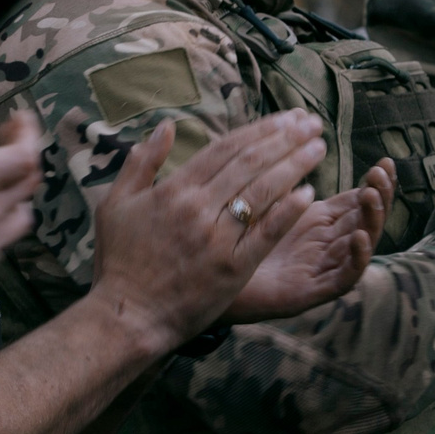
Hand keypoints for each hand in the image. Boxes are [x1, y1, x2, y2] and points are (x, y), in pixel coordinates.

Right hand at [87, 111, 329, 353]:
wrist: (127, 316)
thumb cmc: (119, 261)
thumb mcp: (115, 204)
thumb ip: (141, 163)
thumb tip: (165, 126)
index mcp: (174, 190)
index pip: (225, 148)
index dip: (260, 129)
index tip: (286, 118)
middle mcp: (198, 208)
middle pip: (250, 164)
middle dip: (286, 140)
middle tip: (312, 125)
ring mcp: (217, 239)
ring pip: (263, 192)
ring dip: (295, 166)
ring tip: (319, 149)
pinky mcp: (233, 268)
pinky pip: (266, 233)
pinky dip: (288, 211)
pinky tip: (309, 194)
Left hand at [225, 161, 390, 322]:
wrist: (210, 281)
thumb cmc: (238, 238)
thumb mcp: (267, 197)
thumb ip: (287, 170)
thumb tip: (299, 121)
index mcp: (320, 222)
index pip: (358, 200)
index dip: (375, 183)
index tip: (384, 162)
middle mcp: (326, 244)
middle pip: (365, 220)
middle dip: (379, 196)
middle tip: (380, 174)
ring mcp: (320, 269)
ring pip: (361, 247)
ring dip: (371, 221)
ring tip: (370, 196)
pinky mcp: (311, 292)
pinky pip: (343, 278)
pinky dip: (356, 259)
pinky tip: (358, 237)